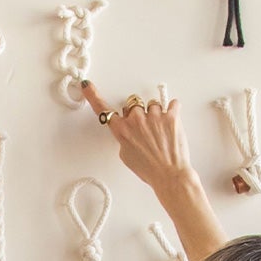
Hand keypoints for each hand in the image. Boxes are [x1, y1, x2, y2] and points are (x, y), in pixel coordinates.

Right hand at [78, 81, 226, 260]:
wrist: (169, 175)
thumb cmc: (149, 169)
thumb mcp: (126, 156)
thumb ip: (124, 137)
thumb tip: (129, 130)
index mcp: (122, 130)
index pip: (103, 110)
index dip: (94, 96)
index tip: (87, 86)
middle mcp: (136, 120)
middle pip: (133, 104)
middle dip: (138, 112)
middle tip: (146, 128)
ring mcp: (153, 116)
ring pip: (152, 104)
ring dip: (156, 114)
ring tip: (160, 131)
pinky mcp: (171, 116)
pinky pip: (172, 104)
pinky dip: (173, 111)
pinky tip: (172, 124)